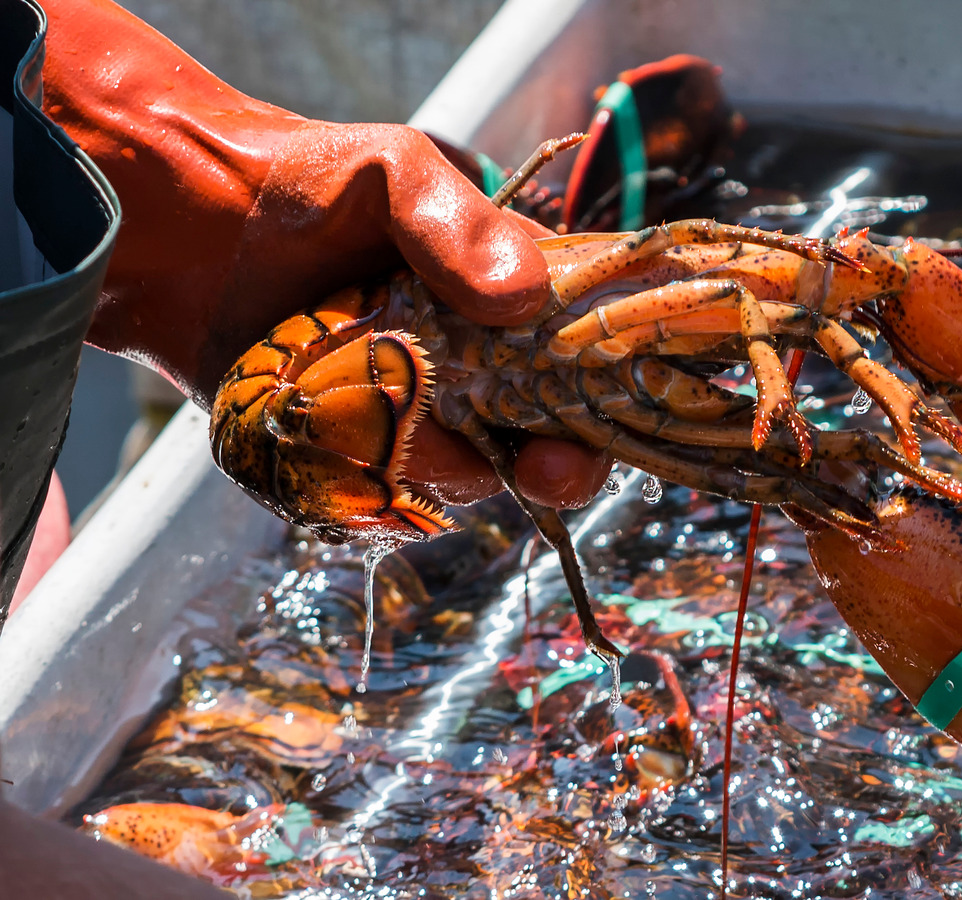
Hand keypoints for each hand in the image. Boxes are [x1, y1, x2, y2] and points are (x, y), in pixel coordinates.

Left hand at [38, 0, 606, 508]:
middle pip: (545, 450)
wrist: (178, 223)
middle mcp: (479, 373)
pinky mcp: (349, 456)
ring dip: (430, 454)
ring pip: (459, 478)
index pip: (590, 371)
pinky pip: (377, 496)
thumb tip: (521, 298)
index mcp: (515, 309)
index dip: (603, 412)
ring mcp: (416, 420)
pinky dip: (358, 473)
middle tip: (537, 468)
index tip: (584, 435)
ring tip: (362, 388)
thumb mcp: (396, 171)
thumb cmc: (305, 183)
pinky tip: (321, 419)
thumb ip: (460, 223)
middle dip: (550, 469)